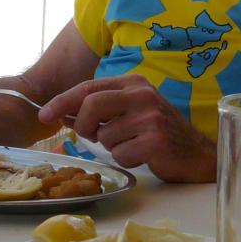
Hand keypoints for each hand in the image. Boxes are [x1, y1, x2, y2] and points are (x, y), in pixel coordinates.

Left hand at [41, 74, 216, 182]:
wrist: (196, 153)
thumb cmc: (158, 132)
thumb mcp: (129, 111)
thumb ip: (100, 109)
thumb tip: (63, 113)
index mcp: (134, 82)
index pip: (89, 87)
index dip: (62, 101)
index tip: (44, 114)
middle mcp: (143, 94)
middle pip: (92, 105)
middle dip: (83, 124)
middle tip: (90, 135)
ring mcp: (151, 117)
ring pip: (105, 135)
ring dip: (112, 146)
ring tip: (133, 144)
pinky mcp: (156, 140)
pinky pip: (120, 154)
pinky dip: (126, 159)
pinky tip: (143, 154)